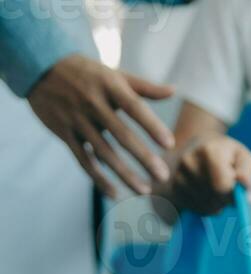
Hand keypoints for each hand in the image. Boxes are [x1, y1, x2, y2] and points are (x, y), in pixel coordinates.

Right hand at [28, 53, 174, 197]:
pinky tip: (115, 194)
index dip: (152, 126)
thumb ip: (144, 87)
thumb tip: (173, 90)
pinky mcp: (65, 134)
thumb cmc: (88, 74)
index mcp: (109, 85)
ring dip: (125, 174)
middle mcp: (93, 103)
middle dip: (144, 158)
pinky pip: (84, 161)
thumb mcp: (114, 74)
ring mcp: (77, 119)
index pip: (134, 108)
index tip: (170, 145)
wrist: (41, 67)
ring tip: (145, 191)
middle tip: (163, 177)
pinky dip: (99, 178)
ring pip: (104, 153)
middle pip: (122, 135)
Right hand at [169, 134, 250, 215]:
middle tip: (227, 191)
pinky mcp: (173, 189)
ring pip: (205, 207)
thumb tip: (245, 184)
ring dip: (216, 206)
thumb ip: (247, 170)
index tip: (236, 192)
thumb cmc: (226, 156)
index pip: (222, 185)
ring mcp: (178, 176)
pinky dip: (205, 208)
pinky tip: (207, 196)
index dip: (232, 195)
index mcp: (209, 151)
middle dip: (225, 201)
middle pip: (214, 198)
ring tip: (217, 192)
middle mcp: (189, 162)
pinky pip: (195, 210)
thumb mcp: (241, 156)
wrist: (198, 149)